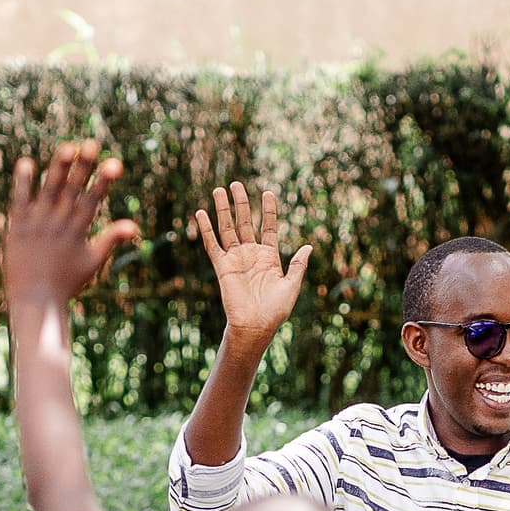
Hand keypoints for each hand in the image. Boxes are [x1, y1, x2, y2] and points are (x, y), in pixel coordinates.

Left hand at [0, 140, 136, 322]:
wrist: (35, 300)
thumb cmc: (67, 283)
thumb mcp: (93, 262)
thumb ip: (112, 239)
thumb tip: (135, 226)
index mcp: (78, 231)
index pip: (93, 200)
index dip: (104, 181)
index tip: (115, 163)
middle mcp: (58, 224)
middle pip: (72, 190)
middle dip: (83, 166)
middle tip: (91, 143)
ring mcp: (37, 224)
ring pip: (49, 190)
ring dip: (58, 168)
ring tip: (68, 146)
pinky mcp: (17, 226)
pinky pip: (20, 199)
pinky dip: (23, 182)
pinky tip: (26, 162)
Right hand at [192, 181, 311, 343]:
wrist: (255, 326)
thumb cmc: (275, 310)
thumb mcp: (291, 285)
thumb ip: (298, 265)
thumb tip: (308, 247)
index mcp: (269, 257)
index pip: (269, 227)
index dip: (269, 210)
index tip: (268, 192)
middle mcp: (251, 254)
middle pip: (245, 222)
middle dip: (241, 203)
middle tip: (236, 184)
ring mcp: (236, 259)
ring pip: (228, 228)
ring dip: (223, 209)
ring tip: (219, 189)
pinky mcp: (222, 266)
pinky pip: (213, 244)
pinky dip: (206, 229)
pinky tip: (201, 213)